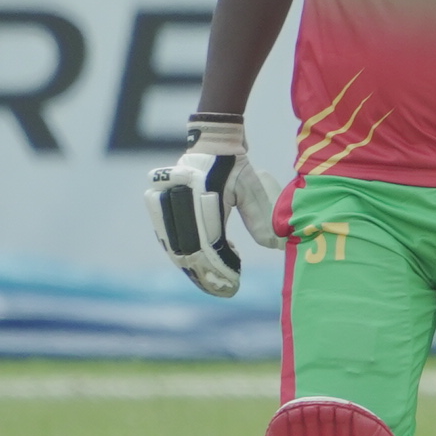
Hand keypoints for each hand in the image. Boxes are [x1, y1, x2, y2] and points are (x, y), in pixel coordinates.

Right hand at [145, 117, 284, 298]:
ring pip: (175, 249)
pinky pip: (170, 240)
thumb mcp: (253, 188)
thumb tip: (274, 246)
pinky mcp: (161, 208)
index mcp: (198, 194)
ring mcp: (164, 203)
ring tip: (216, 284)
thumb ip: (261, 217)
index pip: (206, 243)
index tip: (234, 282)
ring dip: (194, 269)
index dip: (219, 267)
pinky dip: (186, 256)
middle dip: (206, 275)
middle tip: (226, 291)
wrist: (212, 144)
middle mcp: (176, 200)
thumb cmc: (237, 166)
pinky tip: (206, 265)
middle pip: (186, 251)